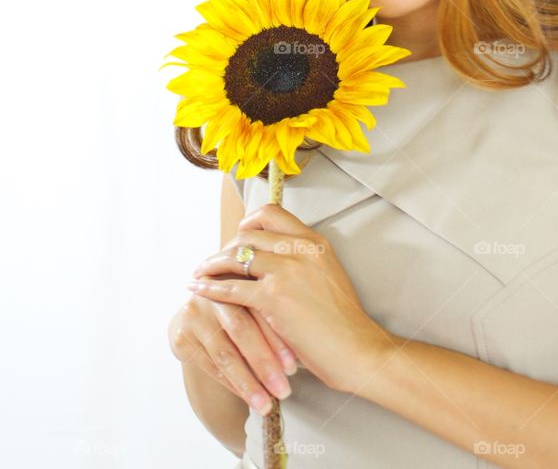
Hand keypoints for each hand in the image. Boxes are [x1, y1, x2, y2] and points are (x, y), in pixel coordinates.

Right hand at [168, 286, 296, 416]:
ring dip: (248, 382)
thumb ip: (275, 309)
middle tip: (284, 390)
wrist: (201, 313)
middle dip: (264, 363)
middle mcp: (214, 294)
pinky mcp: (182, 338)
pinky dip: (232, 383)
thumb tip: (307, 349)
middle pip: (242, 331)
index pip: (260, 310)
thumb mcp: (258, 300)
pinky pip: (212, 366)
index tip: (294, 367)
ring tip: (266, 405)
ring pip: (225, 353)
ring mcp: (195, 314)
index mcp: (238, 279)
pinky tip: (248, 397)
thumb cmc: (243, 307)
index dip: (278, 338)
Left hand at [187, 203, 392, 393]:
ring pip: (236, 257)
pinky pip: (231, 288)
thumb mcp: (328, 276)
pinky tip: (198, 290)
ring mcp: (287, 271)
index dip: (248, 224)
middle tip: (214, 262)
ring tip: (199, 273)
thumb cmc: (342, 321)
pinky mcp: (274, 298)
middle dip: (225, 247)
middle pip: (248, 234)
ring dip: (211, 265)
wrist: (355, 348)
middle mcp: (301, 249)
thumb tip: (273, 260)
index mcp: (315, 242)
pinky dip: (210, 288)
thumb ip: (303, 262)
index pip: (272, 214)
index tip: (237, 238)